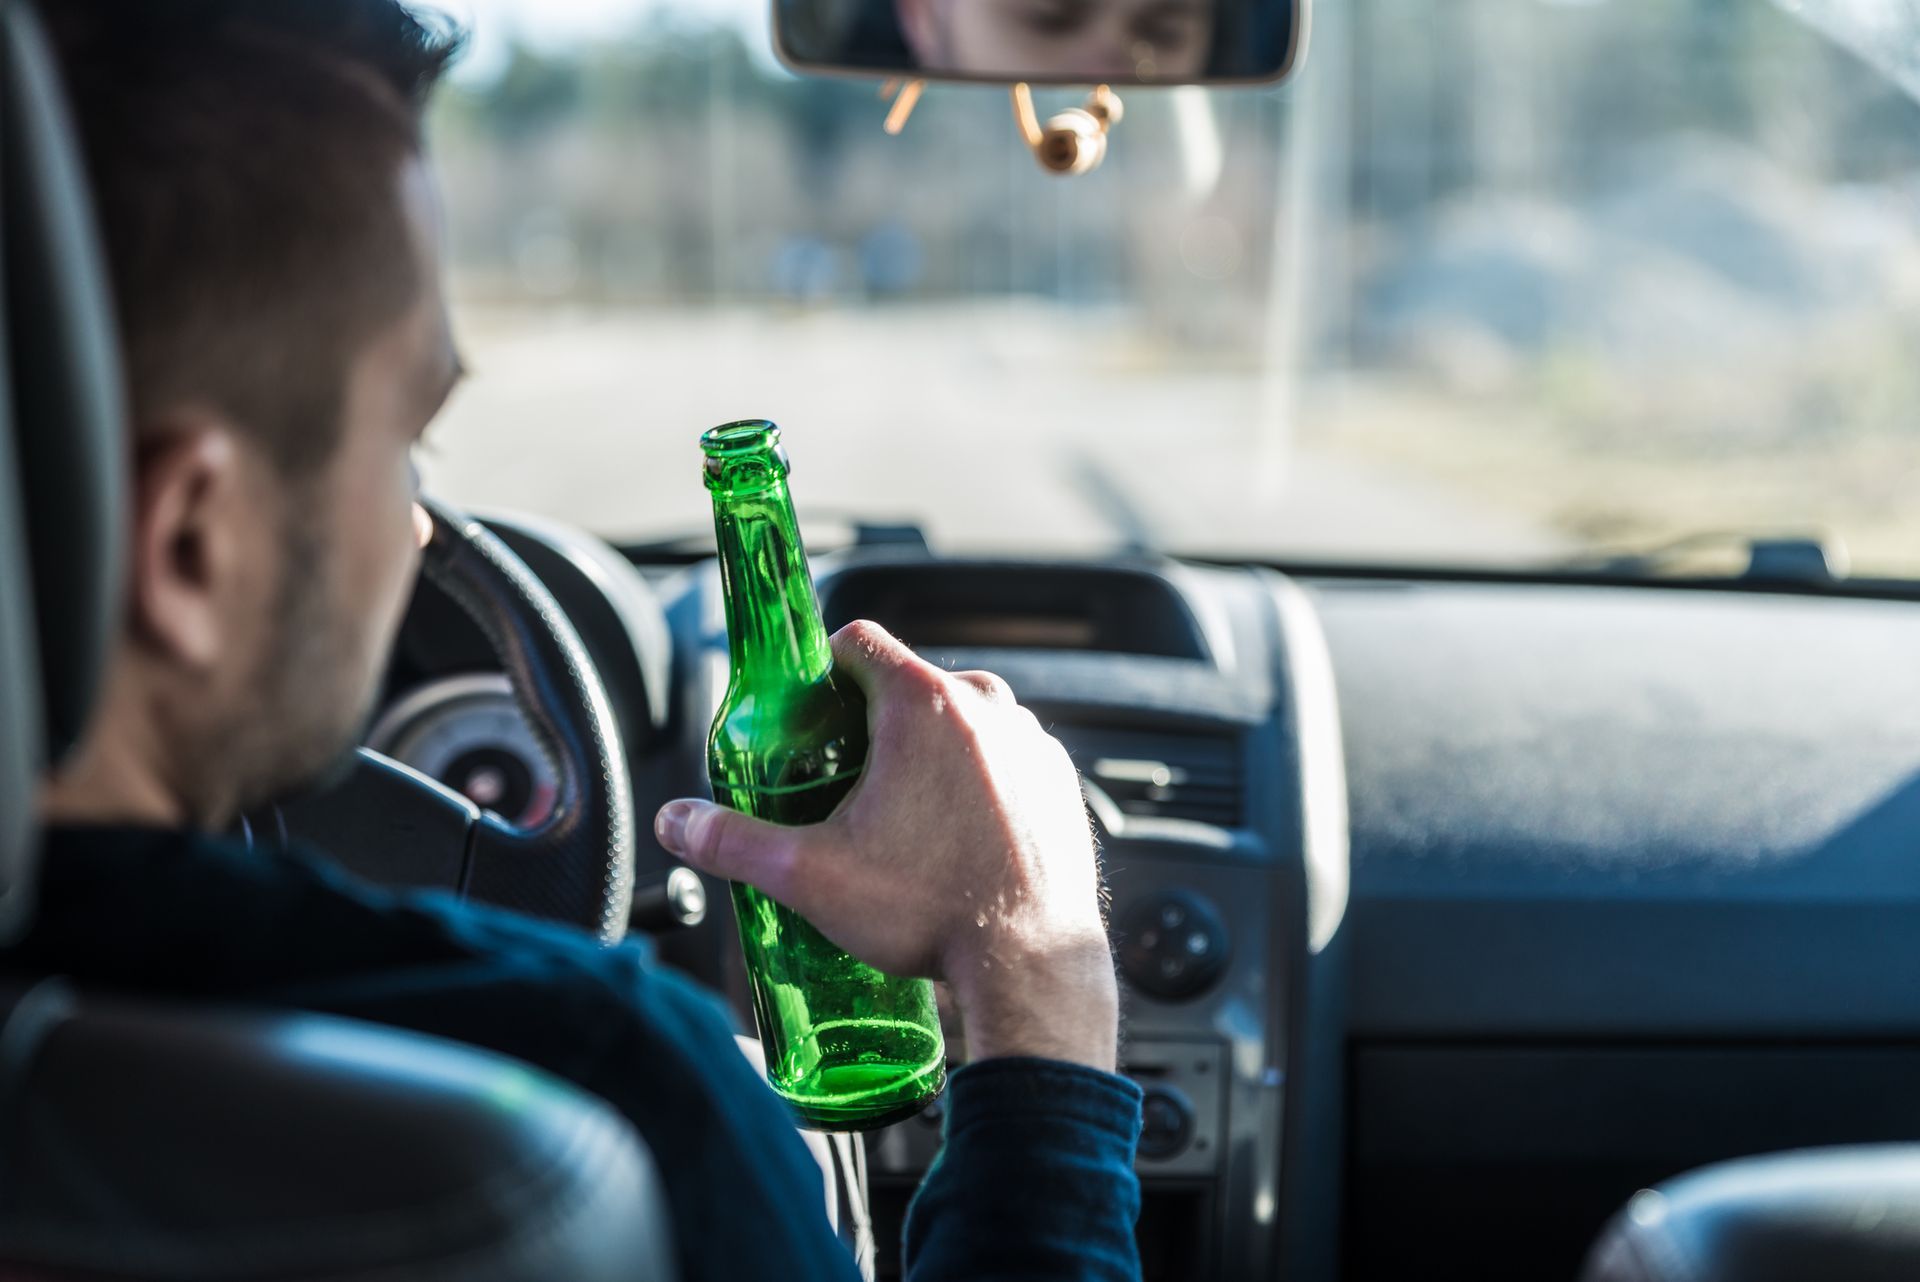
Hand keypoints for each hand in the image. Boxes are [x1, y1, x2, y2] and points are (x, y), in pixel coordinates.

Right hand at [654, 620, 1118, 1072]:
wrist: (1031, 965)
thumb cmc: (931, 911)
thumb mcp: (810, 875)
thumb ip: (732, 841)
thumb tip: (677, 823)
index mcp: (922, 703)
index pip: (857, 640)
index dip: (822, 670)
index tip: (808, 714)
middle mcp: (987, 707)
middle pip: (910, 682)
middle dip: (872, 721)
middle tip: (843, 781)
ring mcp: (1031, 742)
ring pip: (963, 721)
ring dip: (930, 751)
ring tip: (902, 817)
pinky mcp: (1060, 781)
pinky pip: (1006, 759)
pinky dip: (979, 782)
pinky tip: (955, 836)